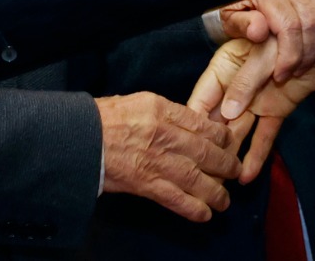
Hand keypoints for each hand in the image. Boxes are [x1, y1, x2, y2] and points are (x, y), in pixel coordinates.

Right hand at [97, 92, 242, 221]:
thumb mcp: (140, 101)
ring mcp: (157, 161)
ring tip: (225, 201)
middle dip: (226, 163)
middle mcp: (165, 135)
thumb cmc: (105, 117)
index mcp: (163, 110)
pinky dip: (193, 208)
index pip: (203, 124)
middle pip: (206, 151)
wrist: (78, 138)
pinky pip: (176, 199)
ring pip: (197, 178)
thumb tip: (190, 123)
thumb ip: (167, 111)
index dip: (222, 136)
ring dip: (216, 191)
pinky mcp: (146, 184)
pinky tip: (205, 214)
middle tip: (236, 171)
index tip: (230, 143)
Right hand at [188, 38, 314, 182]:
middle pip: (216, 121)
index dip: (192, 122)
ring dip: (230, 156)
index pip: (201, 99)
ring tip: (219, 183)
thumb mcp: (260, 53)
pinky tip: (248, 176)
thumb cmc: (283, 32)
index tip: (180, 145)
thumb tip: (228, 114)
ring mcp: (255, 101)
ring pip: (238, 132)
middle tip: (199, 175)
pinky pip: (264, 135)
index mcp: (222, 69)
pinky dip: (257, 155)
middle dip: (208, 147)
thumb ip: (245, 81)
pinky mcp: (275, 110)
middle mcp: (234, 88)